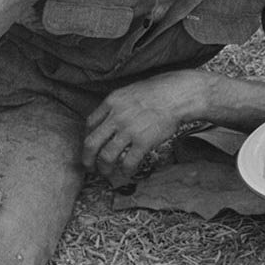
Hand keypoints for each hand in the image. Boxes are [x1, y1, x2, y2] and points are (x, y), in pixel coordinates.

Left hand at [82, 71, 207, 184]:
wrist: (177, 95)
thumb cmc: (158, 91)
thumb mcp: (130, 91)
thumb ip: (117, 106)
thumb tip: (109, 119)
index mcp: (111, 102)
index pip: (90, 124)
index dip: (88, 137)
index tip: (91, 146)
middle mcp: (116, 117)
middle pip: (91, 143)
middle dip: (87, 159)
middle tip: (89, 167)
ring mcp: (129, 130)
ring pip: (106, 157)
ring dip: (104, 169)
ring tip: (106, 173)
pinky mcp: (143, 142)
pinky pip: (128, 162)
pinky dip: (125, 171)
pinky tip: (126, 173)